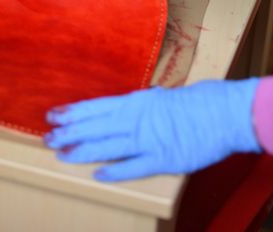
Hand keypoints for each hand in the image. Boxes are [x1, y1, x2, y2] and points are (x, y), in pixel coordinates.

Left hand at [44, 79, 261, 181]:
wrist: (225, 112)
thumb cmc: (199, 100)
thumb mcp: (166, 96)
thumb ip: (146, 104)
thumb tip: (134, 105)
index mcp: (138, 101)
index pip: (97, 106)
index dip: (74, 112)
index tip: (54, 114)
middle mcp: (138, 119)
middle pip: (96, 127)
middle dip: (70, 133)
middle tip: (47, 137)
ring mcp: (149, 140)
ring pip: (107, 147)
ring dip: (83, 151)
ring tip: (62, 154)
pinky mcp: (163, 159)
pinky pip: (134, 168)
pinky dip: (115, 172)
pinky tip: (98, 176)